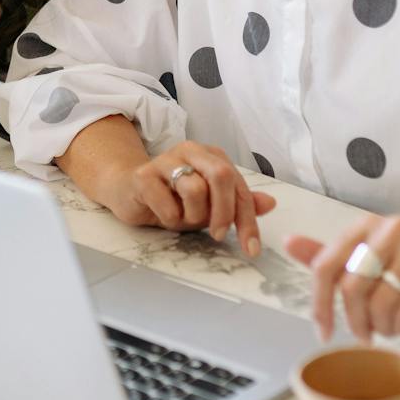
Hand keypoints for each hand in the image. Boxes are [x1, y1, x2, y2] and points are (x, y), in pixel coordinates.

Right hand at [99, 141, 276, 257]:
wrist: (128, 191)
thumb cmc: (172, 198)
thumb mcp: (210, 205)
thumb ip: (239, 204)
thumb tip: (271, 204)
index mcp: (212, 156)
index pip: (240, 187)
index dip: (248, 220)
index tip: (252, 249)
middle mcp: (192, 151)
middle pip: (221, 176)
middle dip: (224, 212)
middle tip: (218, 235)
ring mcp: (166, 159)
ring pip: (194, 190)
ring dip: (191, 216)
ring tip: (181, 217)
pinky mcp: (144, 175)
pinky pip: (167, 204)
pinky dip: (169, 219)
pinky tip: (162, 213)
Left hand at [285, 213, 399, 341]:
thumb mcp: (368, 268)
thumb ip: (330, 258)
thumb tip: (289, 241)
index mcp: (368, 226)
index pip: (325, 266)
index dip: (319, 304)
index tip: (323, 331)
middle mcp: (392, 228)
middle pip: (351, 288)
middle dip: (355, 322)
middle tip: (365, 335)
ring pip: (379, 304)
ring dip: (383, 328)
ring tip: (392, 326)